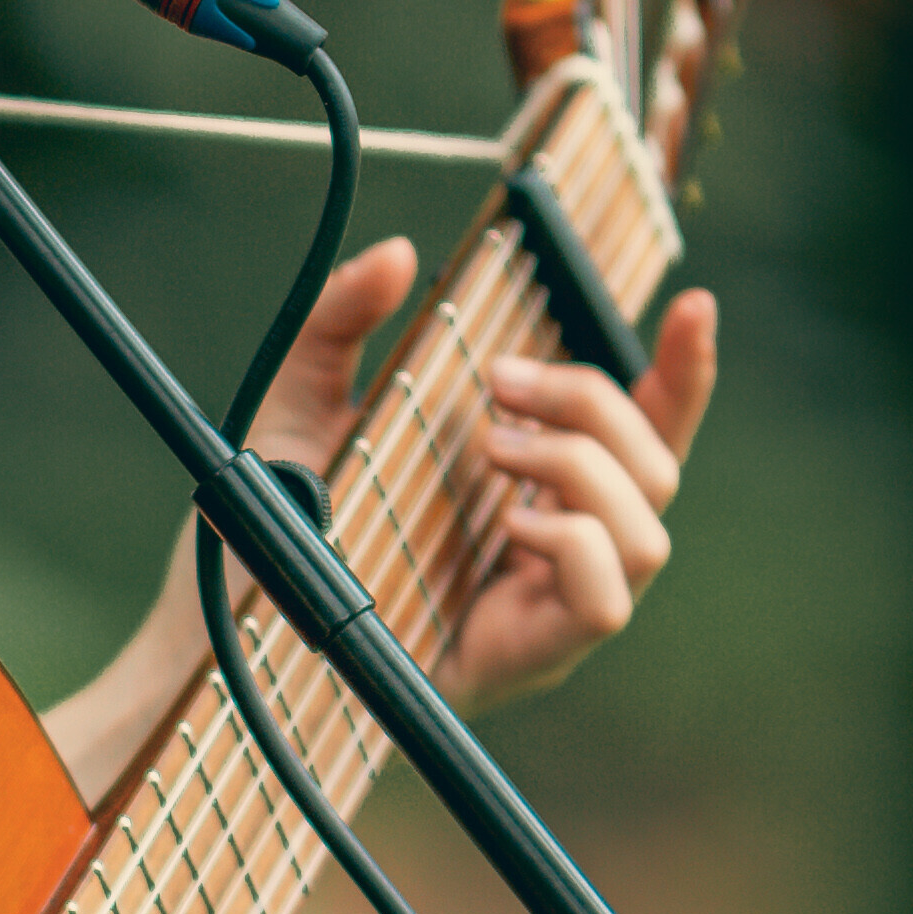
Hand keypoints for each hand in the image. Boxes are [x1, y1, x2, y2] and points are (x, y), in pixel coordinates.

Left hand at [39, 244, 721, 802]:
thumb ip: (343, 322)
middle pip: (658, 465)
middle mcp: (554, 548)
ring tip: (492, 451)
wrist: (218, 628)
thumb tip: (399, 255)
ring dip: (583, 468)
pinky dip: (573, 545)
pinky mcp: (528, 658)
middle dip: (596, 402)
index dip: (686, 373)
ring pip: (651, 532)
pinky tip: (509, 526)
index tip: (694, 304)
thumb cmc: (266, 529)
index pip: (643, 432)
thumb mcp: (299, 404)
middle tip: (500, 385)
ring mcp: (547, 608)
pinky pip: (608, 601)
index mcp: (528, 488)